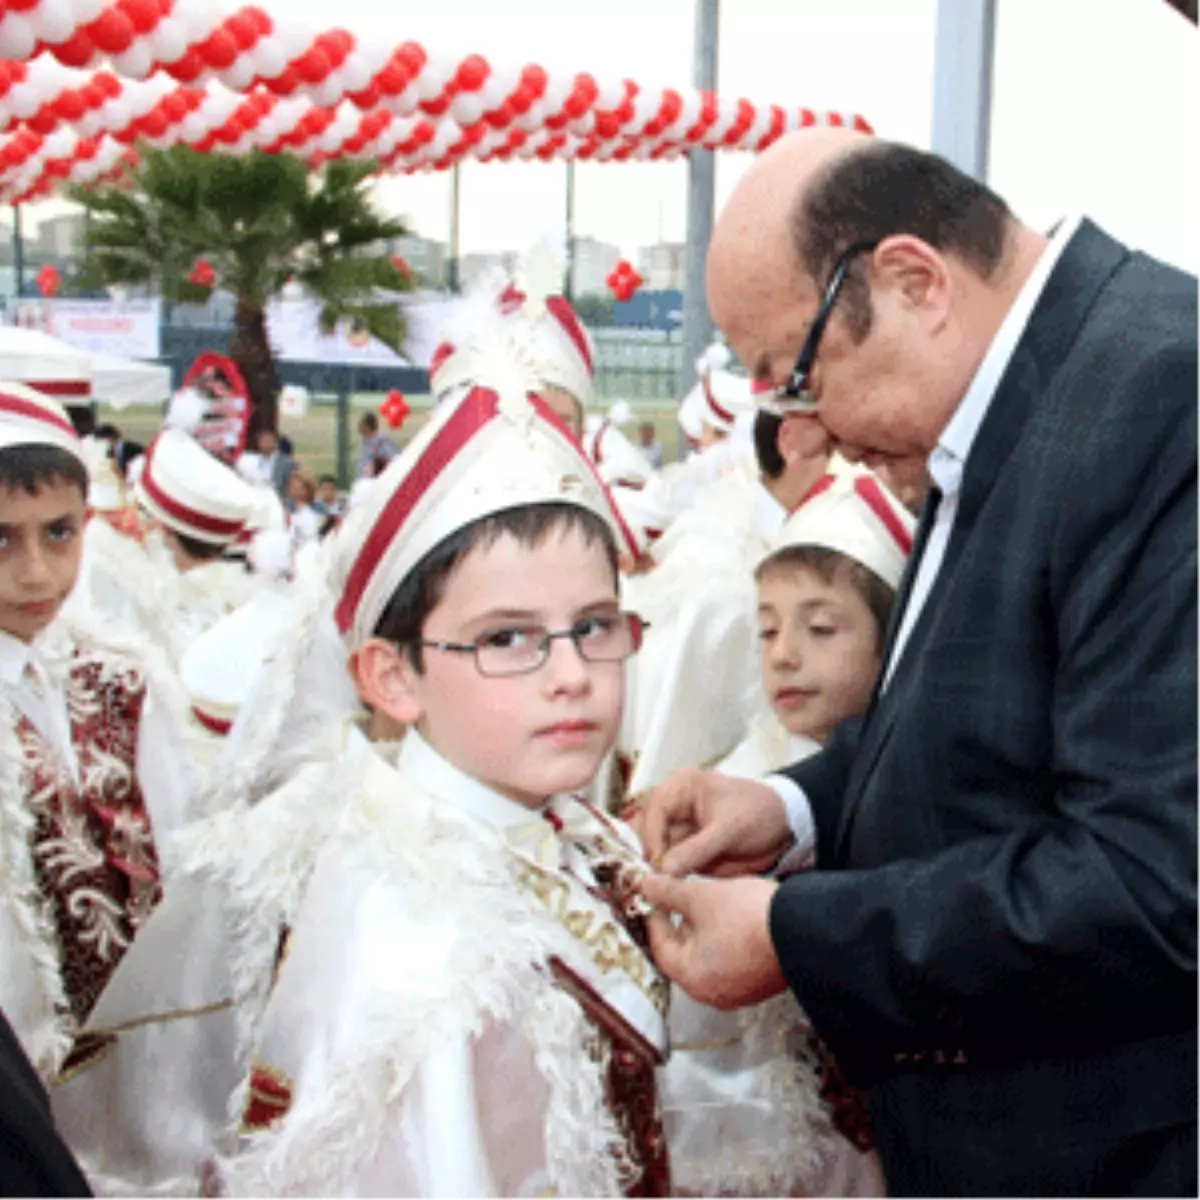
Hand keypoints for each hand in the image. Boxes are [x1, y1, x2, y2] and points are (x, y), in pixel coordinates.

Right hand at [631, 768, 792, 877]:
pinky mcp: (685, 850)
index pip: (655, 810)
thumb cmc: (759, 814)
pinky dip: (664, 877)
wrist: (784, 827)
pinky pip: (667, 864)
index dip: (652, 837)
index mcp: (683, 787)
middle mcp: (674, 806)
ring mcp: (678, 829)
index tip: (656, 864)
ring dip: (653, 868)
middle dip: (647, 854)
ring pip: (652, 849)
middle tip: (651, 880)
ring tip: (655, 887)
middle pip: (646, 829)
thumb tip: (663, 870)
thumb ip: (696, 849)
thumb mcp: (730, 830)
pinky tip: (665, 889)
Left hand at [641, 873, 785, 1008]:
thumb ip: (668, 893)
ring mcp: (738, 992)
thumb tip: (645, 886)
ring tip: (709, 905)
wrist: (803, 929)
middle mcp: (713, 993)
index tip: (655, 898)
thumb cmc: (750, 917)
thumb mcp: (702, 897)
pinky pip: (731, 963)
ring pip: (708, 959)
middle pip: (684, 955)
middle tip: (680, 898)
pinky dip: (725, 943)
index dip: (655, 917)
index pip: (660, 946)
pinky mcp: (758, 985)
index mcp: (692, 977)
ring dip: (705, 933)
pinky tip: (733, 920)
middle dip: (681, 925)